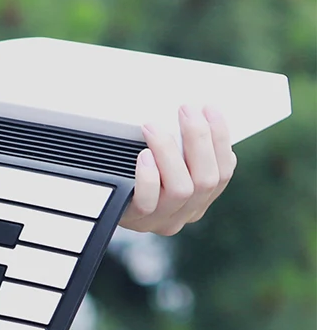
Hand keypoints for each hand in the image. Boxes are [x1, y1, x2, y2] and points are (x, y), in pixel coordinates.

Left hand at [120, 105, 235, 235]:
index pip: (224, 171)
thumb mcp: (169, 160)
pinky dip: (148, 177)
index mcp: (202, 197)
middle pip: (206, 179)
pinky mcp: (137, 221)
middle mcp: (186, 212)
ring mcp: (161, 220)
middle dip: (199, 138)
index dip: (221, 138)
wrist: (104, 201)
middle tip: (185, 110)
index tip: (209, 108)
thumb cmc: (139, 172)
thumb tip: (196, 112)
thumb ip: (186, 145)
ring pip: (180, 190)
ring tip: (155, 128)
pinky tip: (143, 156)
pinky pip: (147, 202)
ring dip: (170, 153)